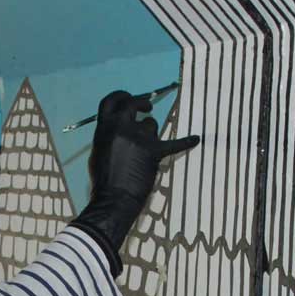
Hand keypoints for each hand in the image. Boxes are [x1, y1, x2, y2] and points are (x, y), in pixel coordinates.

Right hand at [73, 89, 200, 270]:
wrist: (113, 200)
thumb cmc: (103, 182)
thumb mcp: (99, 152)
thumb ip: (109, 136)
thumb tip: (120, 129)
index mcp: (104, 128)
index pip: (111, 101)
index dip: (122, 95)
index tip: (129, 97)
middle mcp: (121, 128)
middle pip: (133, 104)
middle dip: (142, 102)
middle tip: (148, 106)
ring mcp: (138, 138)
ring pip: (151, 126)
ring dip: (151, 135)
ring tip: (147, 150)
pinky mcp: (153, 151)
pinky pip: (174, 144)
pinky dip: (186, 142)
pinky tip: (195, 140)